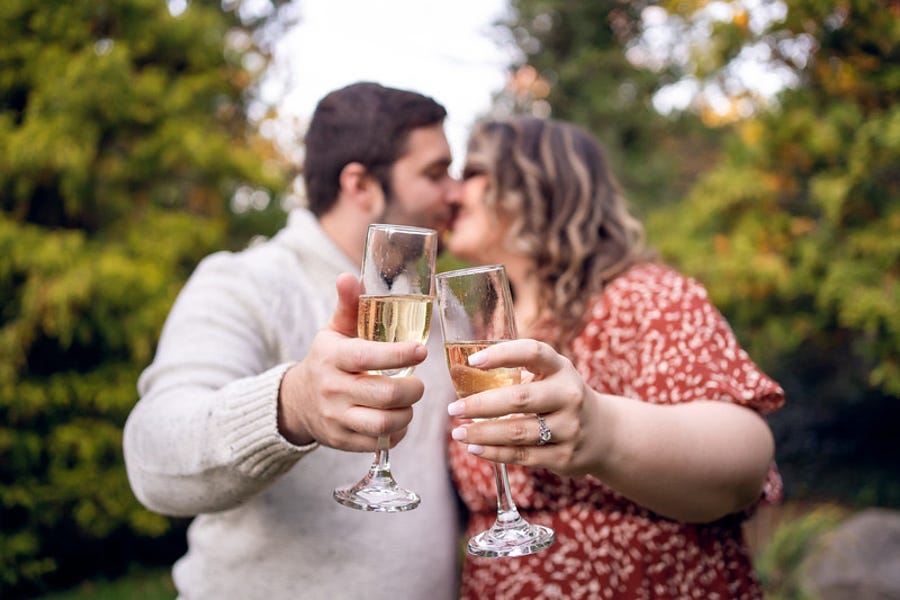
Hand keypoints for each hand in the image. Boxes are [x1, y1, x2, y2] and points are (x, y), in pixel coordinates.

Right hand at [277, 273, 427, 450]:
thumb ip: (348, 305)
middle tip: (418, 383)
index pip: (368, 356)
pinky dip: (397, 432)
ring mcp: (336, 418)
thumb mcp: (334, 331)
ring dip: (407, 413)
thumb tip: (350, 276)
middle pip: (385, 394)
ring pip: (384, 423)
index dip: (400, 354)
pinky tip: (398, 419)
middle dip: (412, 389)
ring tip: (409, 402)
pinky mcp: (342, 440)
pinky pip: (379, 442)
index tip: (422, 350)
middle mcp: (332, 389)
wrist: (297, 401)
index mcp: (332, 357)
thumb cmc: (328, 359)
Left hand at [448, 338, 777, 521]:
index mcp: (561, 369)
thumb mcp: (551, 376)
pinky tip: (474, 449)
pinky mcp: (565, 456)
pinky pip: (523, 456)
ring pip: (517, 432)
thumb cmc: (562, 398)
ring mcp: (569, 428)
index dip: (502, 353)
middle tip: (452, 408)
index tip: (472, 360)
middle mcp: (568, 395)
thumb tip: (464, 370)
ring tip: (457, 432)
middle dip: (480, 404)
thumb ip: (519, 371)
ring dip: (482, 433)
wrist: (605, 434)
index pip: (533, 352)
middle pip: (519, 398)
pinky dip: (495, 453)